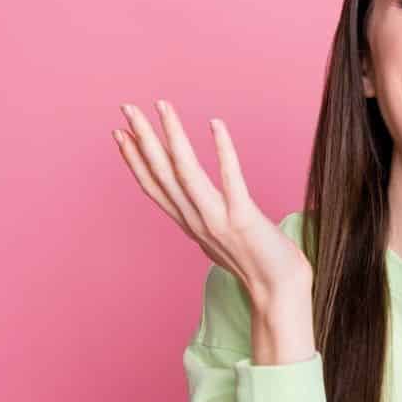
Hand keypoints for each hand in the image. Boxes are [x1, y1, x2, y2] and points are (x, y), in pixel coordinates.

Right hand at [111, 100, 313, 305]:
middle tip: (127, 106)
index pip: (154, 187)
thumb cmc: (258, 265)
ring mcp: (218, 220)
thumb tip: (198, 205)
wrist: (280, 294)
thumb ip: (205, 219)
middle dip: (143, 138)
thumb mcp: (221, 240)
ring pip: (186, 172)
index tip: (121, 132)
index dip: (135, 159)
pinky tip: (216, 124)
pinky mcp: (243, 219)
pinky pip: (231, 179)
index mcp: (190, 224)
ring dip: (172, 137)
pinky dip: (223, 151)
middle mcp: (197, 222)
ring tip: (163, 106)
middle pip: (162, 174)